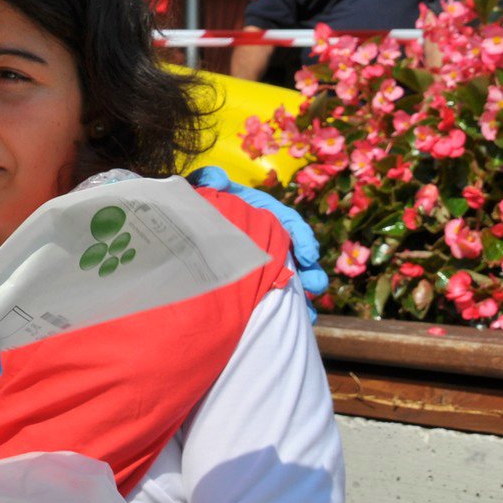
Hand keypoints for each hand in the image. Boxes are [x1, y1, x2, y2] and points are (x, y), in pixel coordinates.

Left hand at [190, 165, 327, 307]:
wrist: (187, 227)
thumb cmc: (203, 205)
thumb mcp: (207, 190)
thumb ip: (212, 182)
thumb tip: (218, 179)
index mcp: (265, 215)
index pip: (291, 223)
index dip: (303, 237)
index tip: (307, 253)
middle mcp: (271, 239)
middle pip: (299, 255)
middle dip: (311, 271)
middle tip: (314, 285)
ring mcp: (266, 262)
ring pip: (294, 278)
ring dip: (304, 294)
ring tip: (309, 312)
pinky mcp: (258, 281)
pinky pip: (278, 297)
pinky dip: (289, 311)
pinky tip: (298, 323)